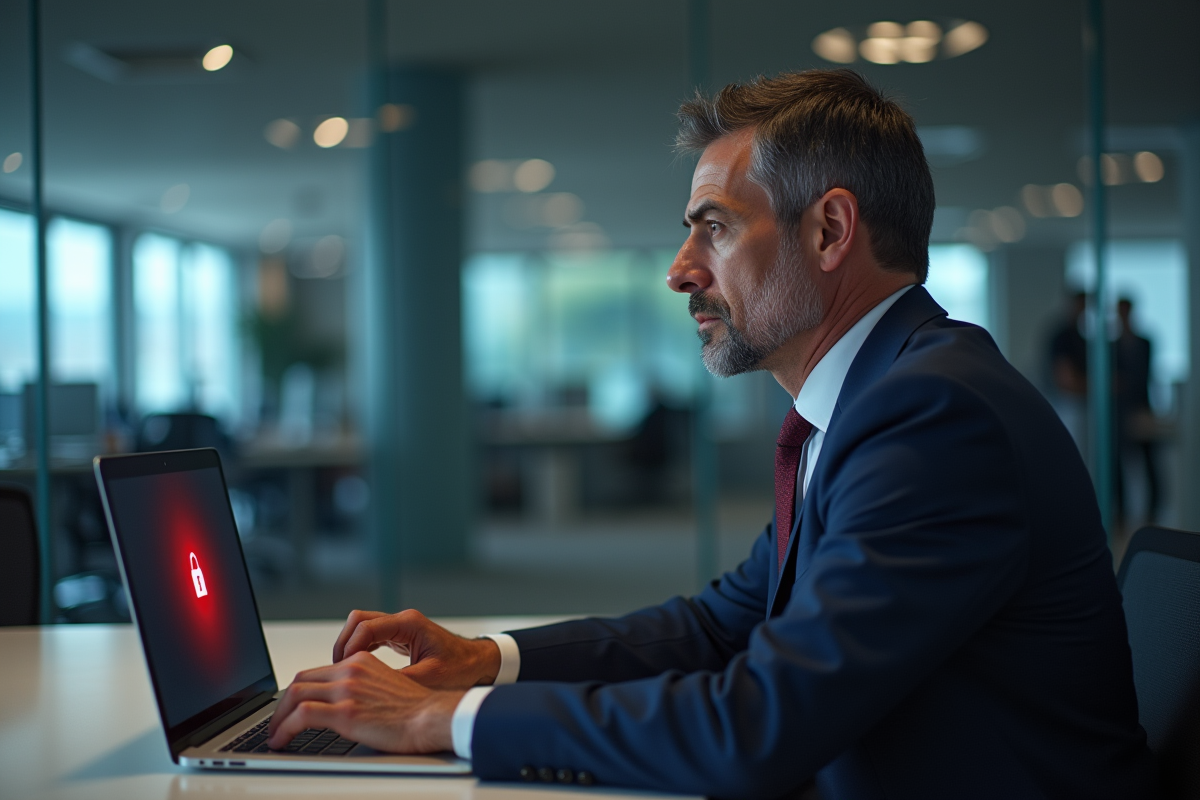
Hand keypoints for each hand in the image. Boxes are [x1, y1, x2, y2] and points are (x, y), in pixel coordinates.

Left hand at [266, 651, 462, 752]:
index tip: (291, 709)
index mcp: (360, 662)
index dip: (297, 692)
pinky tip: (281, 741)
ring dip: (278, 718)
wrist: (433, 717)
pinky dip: (284, 729)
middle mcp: (351, 671)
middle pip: (300, 681)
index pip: (316, 673)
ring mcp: (347, 690)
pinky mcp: (346, 712)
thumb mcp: (384, 687)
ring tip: (275, 736)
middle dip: (282, 705)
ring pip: (295, 695)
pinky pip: (301, 716)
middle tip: (277, 724)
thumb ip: (361, 689)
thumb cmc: (416, 710)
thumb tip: (341, 707)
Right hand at [333, 609, 500, 689]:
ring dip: (351, 646)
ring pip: (363, 626)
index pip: (366, 627)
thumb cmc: (461, 669)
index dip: (349, 648)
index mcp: (409, 624)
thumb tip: (368, 692)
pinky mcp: (401, 636)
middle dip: (344, 643)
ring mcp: (401, 627)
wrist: (480, 663)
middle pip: (359, 620)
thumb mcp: (428, 679)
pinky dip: (360, 649)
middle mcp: (403, 621)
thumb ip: (397, 682)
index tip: (342, 669)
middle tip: (337, 669)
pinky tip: (358, 669)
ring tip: (344, 671)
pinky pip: (372, 636)